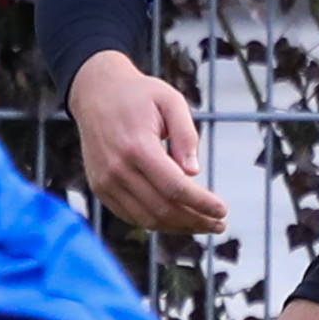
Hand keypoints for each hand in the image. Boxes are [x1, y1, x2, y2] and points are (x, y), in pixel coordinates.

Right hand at [69, 50, 230, 237]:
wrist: (95, 92)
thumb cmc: (138, 95)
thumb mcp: (171, 101)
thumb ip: (186, 135)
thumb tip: (194, 172)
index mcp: (137, 146)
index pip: (175, 188)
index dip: (202, 204)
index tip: (222, 211)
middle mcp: (117, 169)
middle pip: (162, 209)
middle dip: (196, 220)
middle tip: (219, 224)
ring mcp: (105, 181)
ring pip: (146, 218)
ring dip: (178, 227)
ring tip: (203, 223)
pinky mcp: (99, 188)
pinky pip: (130, 215)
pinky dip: (156, 222)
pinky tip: (177, 218)